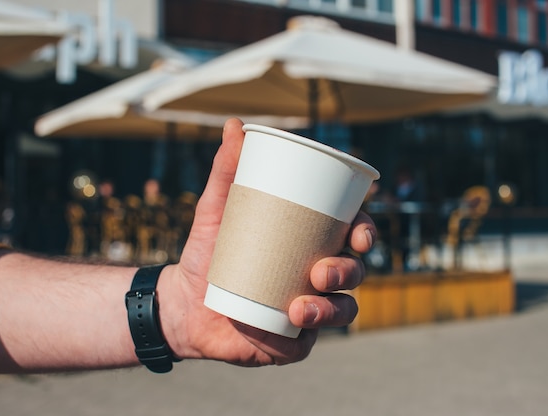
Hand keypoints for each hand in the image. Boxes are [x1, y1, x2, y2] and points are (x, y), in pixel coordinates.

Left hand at [160, 118, 376, 366]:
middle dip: (349, 271)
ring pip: (343, 310)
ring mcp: (308, 311)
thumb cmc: (206, 251)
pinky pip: (310, 341)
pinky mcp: (292, 341)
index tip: (358, 232)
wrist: (181, 301)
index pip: (351, 236)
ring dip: (332, 309)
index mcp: (310, 244)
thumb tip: (235, 124)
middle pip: (354, 272)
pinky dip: (306, 335)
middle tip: (321, 271)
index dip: (366, 233)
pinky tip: (292, 327)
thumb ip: (226, 170)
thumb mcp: (216, 209)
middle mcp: (316, 277)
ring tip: (299, 307)